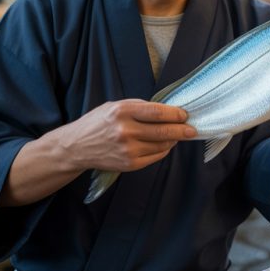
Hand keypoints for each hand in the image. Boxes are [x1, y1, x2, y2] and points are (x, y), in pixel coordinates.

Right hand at [63, 99, 194, 172]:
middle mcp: (125, 131)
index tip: (185, 115)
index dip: (175, 114)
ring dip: (173, 140)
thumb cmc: (97, 123)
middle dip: (182, 130)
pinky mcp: (129, 164)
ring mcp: (128, 149)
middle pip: (163, 130)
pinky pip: (155, 156)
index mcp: (122, 112)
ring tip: (178, 135)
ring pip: (162, 144)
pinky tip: (165, 144)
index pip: (157, 112)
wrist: (77, 147)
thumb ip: (138, 107)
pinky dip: (163, 150)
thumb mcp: (114, 106)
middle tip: (192, 129)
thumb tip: (166, 110)